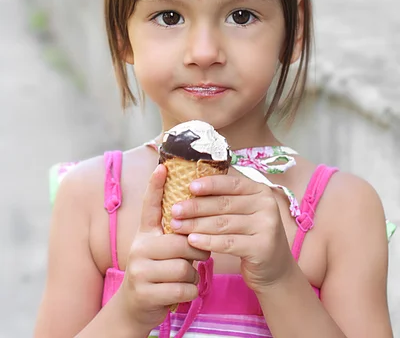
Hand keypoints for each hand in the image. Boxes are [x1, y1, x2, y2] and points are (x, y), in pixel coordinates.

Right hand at [118, 164, 209, 332]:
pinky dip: (190, 292)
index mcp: (145, 234)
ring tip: (187, 276)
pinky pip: (182, 289)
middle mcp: (139, 248)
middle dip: (197, 251)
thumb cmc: (157, 272)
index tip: (162, 167)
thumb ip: (173, 233)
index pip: (150, 206)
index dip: (155, 186)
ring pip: (183, 268)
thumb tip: (197, 214)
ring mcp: (139, 271)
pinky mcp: (145, 293)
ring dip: (192, 275)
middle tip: (200, 255)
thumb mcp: (160, 249)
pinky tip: (184, 291)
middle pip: (180, 242)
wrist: (134, 308)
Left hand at [169, 169, 294, 294]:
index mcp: (261, 191)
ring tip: (177, 226)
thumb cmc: (251, 236)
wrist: (275, 269)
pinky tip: (192, 241)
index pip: (232, 183)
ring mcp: (267, 226)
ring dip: (196, 224)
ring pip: (223, 223)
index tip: (189, 186)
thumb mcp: (245, 213)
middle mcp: (267, 205)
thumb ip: (227, 200)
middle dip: (196, 206)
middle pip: (224, 204)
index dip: (210, 184)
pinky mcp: (262, 248)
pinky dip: (207, 242)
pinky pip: (228, 243)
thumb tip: (191, 188)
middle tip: (174, 210)